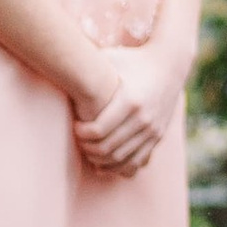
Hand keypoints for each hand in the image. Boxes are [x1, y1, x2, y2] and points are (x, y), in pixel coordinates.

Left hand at [71, 45, 187, 177]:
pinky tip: (103, 162)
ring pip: (121, 159)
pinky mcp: (158, 136)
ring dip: (100, 159)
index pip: (98, 130)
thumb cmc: (132, 59)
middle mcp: (143, 118)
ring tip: (88, 150)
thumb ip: (86, 64)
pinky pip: (136, 162)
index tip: (74, 126)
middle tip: (78, 140)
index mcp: (129, 100)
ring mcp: (152, 130)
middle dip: (87, 148)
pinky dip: (118, 167)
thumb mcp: (111, 59)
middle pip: (107, 147)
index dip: (81, 133)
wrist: (170, 64)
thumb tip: (57, 65)